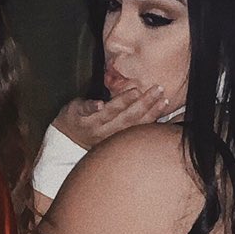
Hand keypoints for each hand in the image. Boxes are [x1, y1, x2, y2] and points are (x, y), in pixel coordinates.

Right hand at [52, 85, 167, 150]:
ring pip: (136, 128)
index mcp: (94, 122)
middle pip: (128, 119)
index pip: (111, 111)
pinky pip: (139, 134)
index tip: (136, 90)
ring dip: (152, 114)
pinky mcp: (121, 144)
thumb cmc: (74, 119)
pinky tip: (164, 120)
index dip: (124, 101)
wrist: (70, 142)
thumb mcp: (73, 109)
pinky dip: (152, 127)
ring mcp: (115, 140)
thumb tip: (99, 104)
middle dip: (145, 104)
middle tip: (157, 89)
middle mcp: (107, 133)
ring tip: (163, 101)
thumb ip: (87, 106)